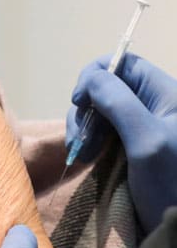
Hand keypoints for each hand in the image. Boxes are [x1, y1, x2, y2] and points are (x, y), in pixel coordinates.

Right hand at [67, 53, 176, 232]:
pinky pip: (100, 132)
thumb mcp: (147, 141)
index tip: (81, 103)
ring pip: (98, 110)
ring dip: (82, 128)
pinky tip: (84, 158)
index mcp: (166, 95)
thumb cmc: (173, 183)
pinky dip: (85, 141)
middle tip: (81, 141)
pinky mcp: (128, 148)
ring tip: (82, 154)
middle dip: (85, 109)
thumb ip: (119, 103)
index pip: (123, 63)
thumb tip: (89, 80)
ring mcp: (140, 128)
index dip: (96, 76)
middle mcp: (152, 106)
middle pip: (106, 86)